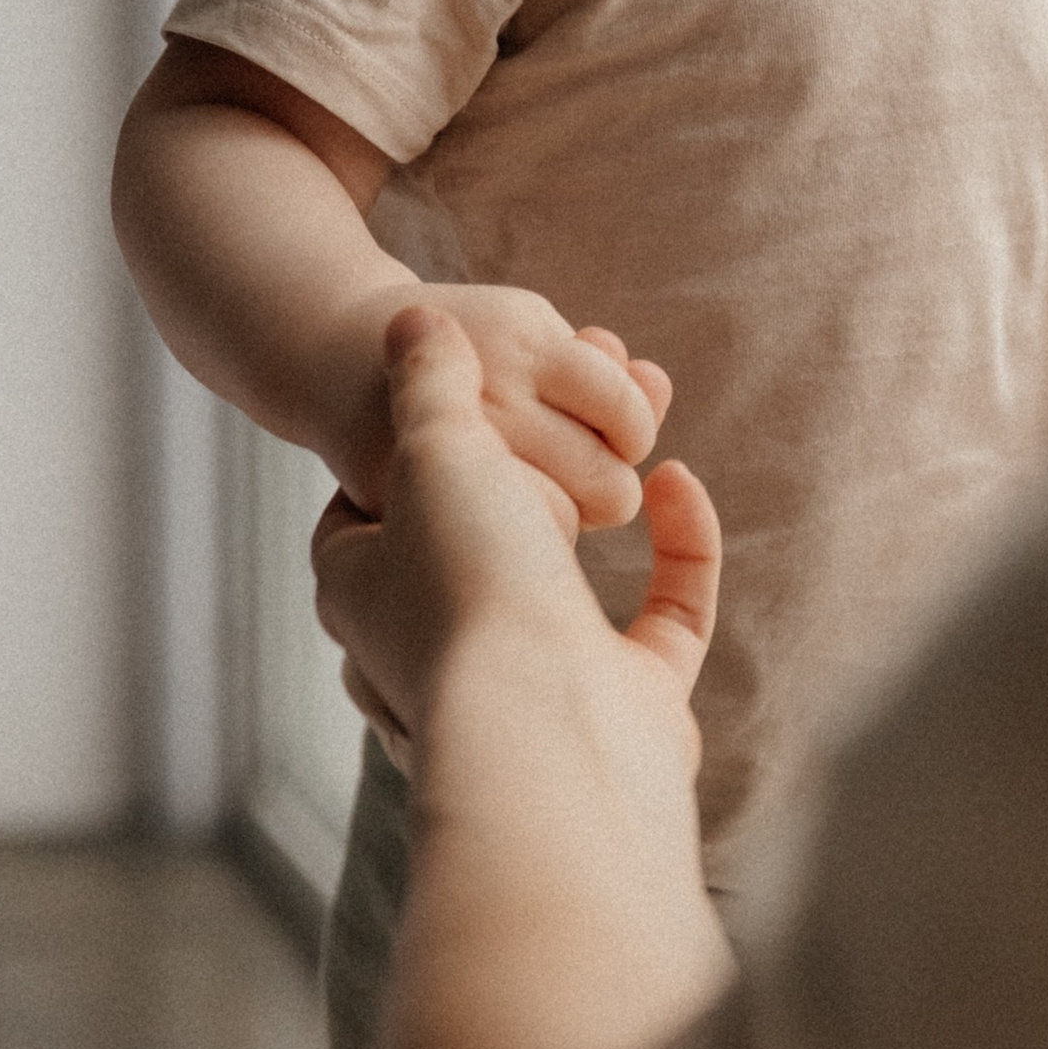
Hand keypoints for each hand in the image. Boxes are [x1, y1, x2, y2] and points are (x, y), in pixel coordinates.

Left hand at [312, 305, 718, 766]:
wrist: (549, 731)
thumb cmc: (469, 590)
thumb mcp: (435, 451)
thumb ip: (432, 381)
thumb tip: (411, 317)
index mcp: (364, 593)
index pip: (372, 507)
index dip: (417, 442)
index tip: (471, 385)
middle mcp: (442, 644)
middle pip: (490, 531)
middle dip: (544, 457)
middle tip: (582, 394)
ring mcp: (539, 680)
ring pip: (580, 572)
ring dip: (615, 491)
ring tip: (645, 415)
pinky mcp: (629, 700)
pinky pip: (666, 613)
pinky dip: (683, 548)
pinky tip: (682, 484)